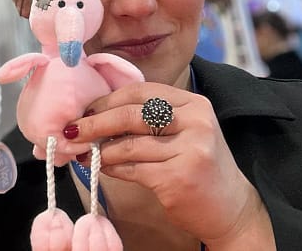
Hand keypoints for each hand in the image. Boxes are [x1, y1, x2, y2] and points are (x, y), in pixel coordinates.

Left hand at [66, 82, 274, 248]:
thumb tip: (95, 116)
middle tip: (71, 131)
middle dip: (94, 123)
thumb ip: (149, 119)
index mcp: (193, 103)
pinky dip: (112, 168)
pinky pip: (132, 169)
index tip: (84, 111)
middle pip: (130, 115)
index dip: (106, 100)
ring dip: (100, 151)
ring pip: (128, 145)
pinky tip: (103, 168)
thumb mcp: (182, 131)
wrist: (230, 209)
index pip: (140, 92)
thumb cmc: (196, 166)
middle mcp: (195, 122)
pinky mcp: (179, 177)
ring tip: (84, 154)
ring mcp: (190, 149)